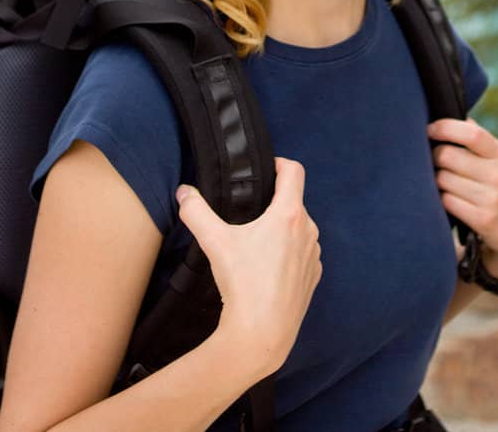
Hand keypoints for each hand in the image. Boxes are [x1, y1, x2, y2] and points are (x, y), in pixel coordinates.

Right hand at [177, 157, 321, 378]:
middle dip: (273, 203)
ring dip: (282, 230)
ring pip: (299, 229)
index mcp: (289, 215)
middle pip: (294, 202)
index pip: (294, 172)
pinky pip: (303, 254)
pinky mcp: (313, 277)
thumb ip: (196, 212)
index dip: (280, 164)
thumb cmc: (243, 285)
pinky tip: (267, 269)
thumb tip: (183, 193)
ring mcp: (313, 255)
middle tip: (248, 214)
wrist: (262, 333)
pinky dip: (288, 254)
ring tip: (256, 244)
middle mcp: (308, 231)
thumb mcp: (215, 242)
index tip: (265, 169)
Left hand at [426, 118, 497, 277]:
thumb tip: (458, 116)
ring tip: (442, 183)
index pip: (471, 133)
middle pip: (447, 156)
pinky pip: (447, 202)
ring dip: (436, 181)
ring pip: (443, 179)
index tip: (430, 130)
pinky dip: (441, 200)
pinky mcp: (484, 220)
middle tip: (433, 162)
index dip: (445, 128)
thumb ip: (481, 142)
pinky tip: (448, 200)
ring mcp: (493, 198)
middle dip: (434, 157)